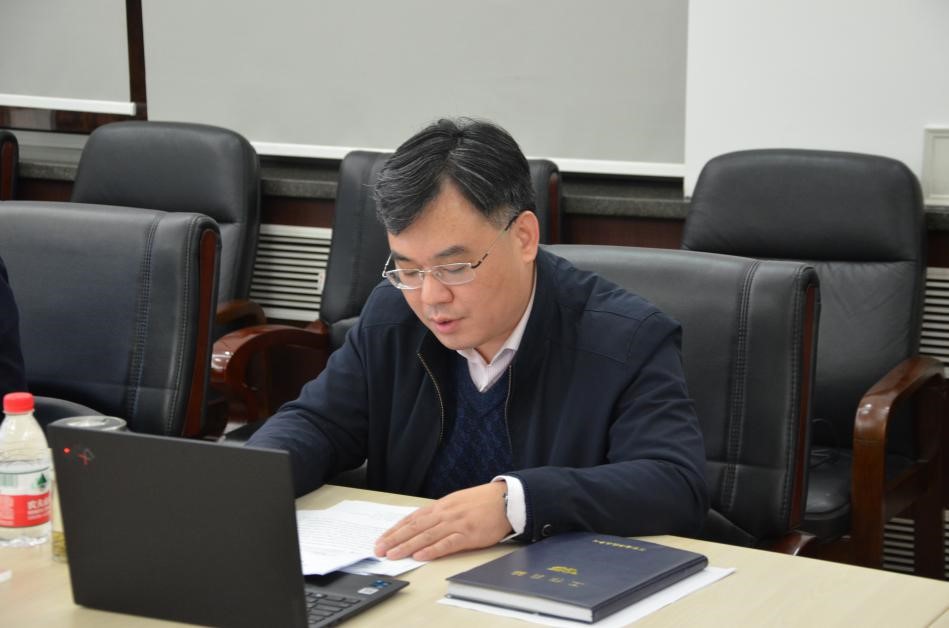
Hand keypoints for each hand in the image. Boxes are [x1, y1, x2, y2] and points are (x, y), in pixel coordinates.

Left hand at [374, 481, 512, 560]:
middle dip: (395, 539)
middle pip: (415, 527)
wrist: (506, 499)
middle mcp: (445, 514)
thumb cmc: (482, 502)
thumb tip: (420, 524)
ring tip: (394, 555)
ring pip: (426, 536)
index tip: (382, 539)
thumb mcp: (456, 502)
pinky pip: (447, 543)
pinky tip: (421, 556)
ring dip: (408, 546)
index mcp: (441, 506)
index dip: (395, 530)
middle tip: (380, 549)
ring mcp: (456, 524)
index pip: (412, 518)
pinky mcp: (469, 534)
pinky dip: (433, 550)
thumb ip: (439, 513)